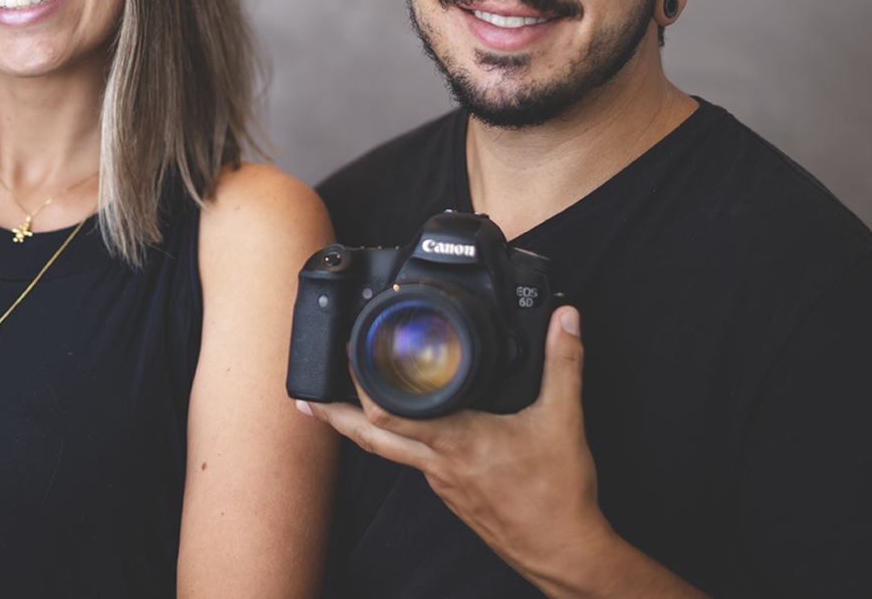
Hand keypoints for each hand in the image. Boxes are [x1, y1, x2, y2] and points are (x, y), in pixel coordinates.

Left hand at [303, 307, 612, 586]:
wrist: (563, 553)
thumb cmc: (557, 496)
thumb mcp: (563, 420)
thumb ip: (564, 362)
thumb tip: (566, 318)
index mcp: (456, 440)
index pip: (389, 413)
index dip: (360, 383)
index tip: (347, 353)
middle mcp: (438, 463)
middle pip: (369, 437)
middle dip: (334, 415)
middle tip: (305, 396)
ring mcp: (441, 482)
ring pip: (389, 451)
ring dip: (362, 427)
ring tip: (340, 406)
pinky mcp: (452, 494)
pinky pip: (414, 462)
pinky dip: (399, 441)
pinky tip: (406, 429)